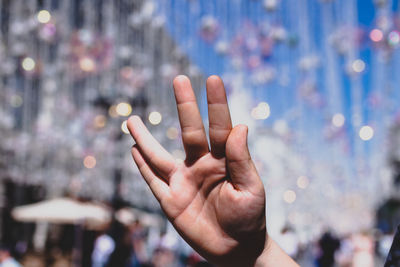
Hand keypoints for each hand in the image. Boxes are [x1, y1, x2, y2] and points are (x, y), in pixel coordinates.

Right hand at [127, 75, 297, 266]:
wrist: (237, 250)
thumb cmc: (249, 218)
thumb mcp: (251, 190)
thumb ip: (241, 160)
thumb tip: (239, 126)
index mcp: (224, 160)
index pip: (220, 127)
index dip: (216, 104)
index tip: (213, 79)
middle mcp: (201, 165)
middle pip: (190, 131)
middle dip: (185, 106)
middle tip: (179, 79)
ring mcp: (184, 182)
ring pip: (160, 156)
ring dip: (145, 138)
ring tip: (131, 120)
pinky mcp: (171, 201)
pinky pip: (153, 181)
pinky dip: (142, 166)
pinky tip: (133, 150)